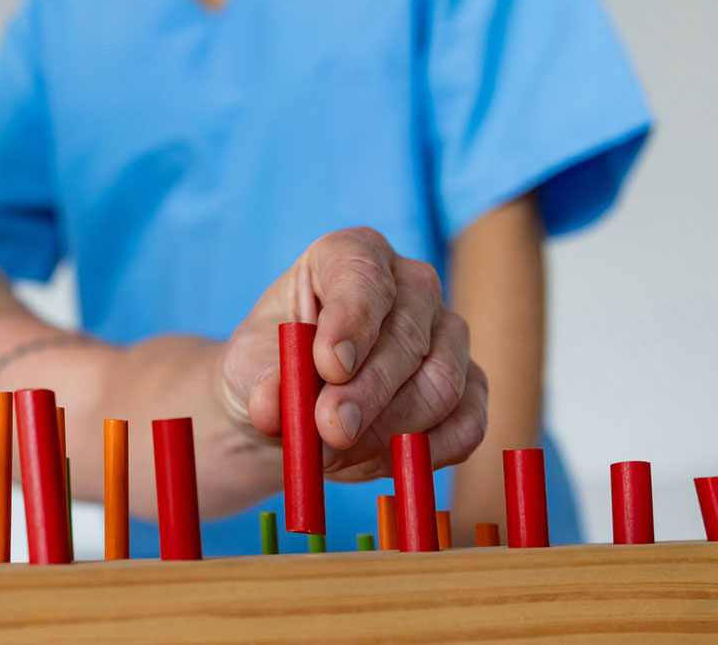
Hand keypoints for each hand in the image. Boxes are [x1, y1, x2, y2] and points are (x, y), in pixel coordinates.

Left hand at [222, 227, 487, 481]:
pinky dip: (421, 452)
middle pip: (407, 338)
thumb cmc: (270, 370)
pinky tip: (373, 462)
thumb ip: (264, 381)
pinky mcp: (469, 386)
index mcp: (353, 255)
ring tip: (334, 455)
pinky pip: (465, 424)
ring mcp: (448, 334)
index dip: (351, 321)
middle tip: (330, 430)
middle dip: (367, 393)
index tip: (329, 365)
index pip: (363, 276)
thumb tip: (275, 408)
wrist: (290, 408)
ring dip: (387, 431)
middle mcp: (412, 286)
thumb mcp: (248, 369)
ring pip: (441, 385)